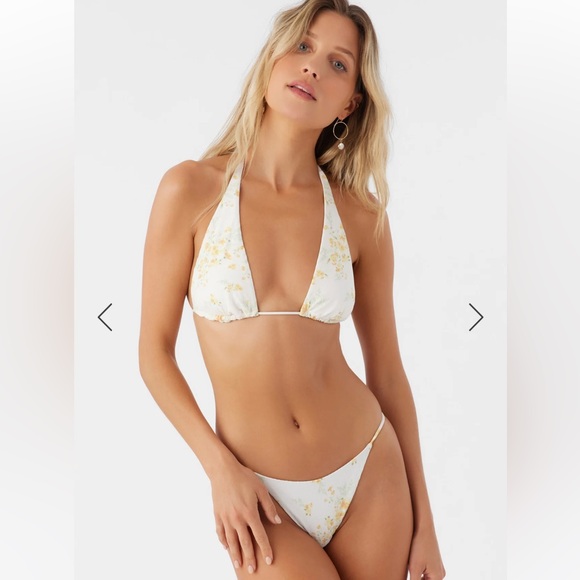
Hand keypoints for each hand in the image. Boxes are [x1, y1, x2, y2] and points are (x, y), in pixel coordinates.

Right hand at [210, 458, 281, 573]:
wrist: (223, 470)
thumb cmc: (244, 477)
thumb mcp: (261, 489)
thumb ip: (269, 507)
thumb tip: (277, 522)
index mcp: (250, 513)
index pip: (260, 536)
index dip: (265, 549)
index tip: (269, 560)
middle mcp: (237, 519)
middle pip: (244, 543)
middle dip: (250, 557)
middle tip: (253, 569)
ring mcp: (226, 518)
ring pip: (231, 541)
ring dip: (235, 554)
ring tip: (239, 564)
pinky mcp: (217, 515)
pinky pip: (220, 532)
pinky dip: (223, 541)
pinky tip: (226, 547)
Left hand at [407, 524, 445, 579]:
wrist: (423, 527)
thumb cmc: (419, 546)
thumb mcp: (414, 568)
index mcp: (438, 578)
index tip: (413, 575)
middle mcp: (440, 574)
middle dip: (416, 579)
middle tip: (411, 570)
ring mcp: (437, 567)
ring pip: (426, 578)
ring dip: (417, 577)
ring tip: (411, 567)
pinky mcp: (433, 561)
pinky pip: (426, 572)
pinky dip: (419, 572)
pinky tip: (411, 566)